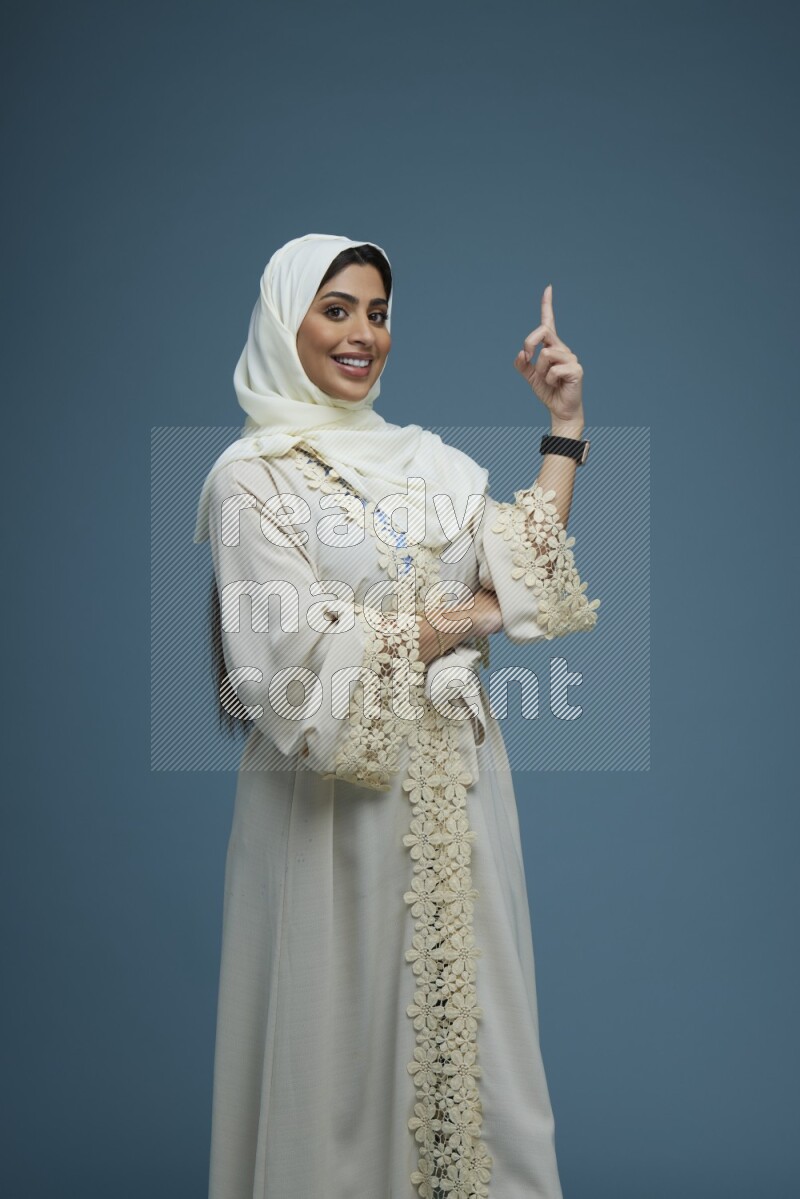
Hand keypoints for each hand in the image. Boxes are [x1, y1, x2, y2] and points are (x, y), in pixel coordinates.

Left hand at [513, 284, 584, 434]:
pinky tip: (557, 384)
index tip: (548, 288)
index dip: (547, 305)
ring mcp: (571, 357)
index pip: (549, 322)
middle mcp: (563, 348)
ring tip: (549, 380)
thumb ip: (522, 364)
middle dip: (529, 343)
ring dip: (541, 371)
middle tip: (527, 359)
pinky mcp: (576, 369)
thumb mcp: (530, 376)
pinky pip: (553, 369)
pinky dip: (549, 380)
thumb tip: (522, 354)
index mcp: (552, 346)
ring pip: (546, 354)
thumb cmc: (548, 391)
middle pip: (543, 331)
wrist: (560, 409)